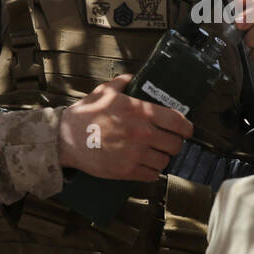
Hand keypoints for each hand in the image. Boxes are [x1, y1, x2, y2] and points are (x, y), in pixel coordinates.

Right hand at [58, 74, 192, 181]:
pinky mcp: (127, 170)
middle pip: (175, 144)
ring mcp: (136, 154)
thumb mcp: (104, 91)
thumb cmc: (86, 114)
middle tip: (168, 142)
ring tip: (155, 154)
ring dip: (162, 158)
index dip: (186, 128)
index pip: (178, 122)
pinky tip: (145, 165)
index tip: (186, 131)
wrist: (66, 138)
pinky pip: (151, 175)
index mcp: (141, 112)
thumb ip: (122, 83)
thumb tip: (131, 78)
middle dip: (174, 144)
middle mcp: (143, 133)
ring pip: (165, 161)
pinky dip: (151, 171)